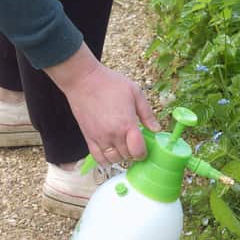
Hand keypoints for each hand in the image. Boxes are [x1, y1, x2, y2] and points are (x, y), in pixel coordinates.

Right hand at [46, 43, 160, 165]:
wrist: (83, 80)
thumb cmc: (110, 83)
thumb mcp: (135, 93)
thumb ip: (147, 114)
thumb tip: (157, 129)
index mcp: (127, 124)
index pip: (138, 152)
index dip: (143, 152)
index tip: (144, 147)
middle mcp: (113, 135)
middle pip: (127, 157)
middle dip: (133, 153)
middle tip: (134, 143)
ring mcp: (99, 138)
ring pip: (113, 160)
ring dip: (120, 156)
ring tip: (123, 146)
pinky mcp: (88, 137)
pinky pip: (98, 158)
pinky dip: (106, 159)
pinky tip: (110, 151)